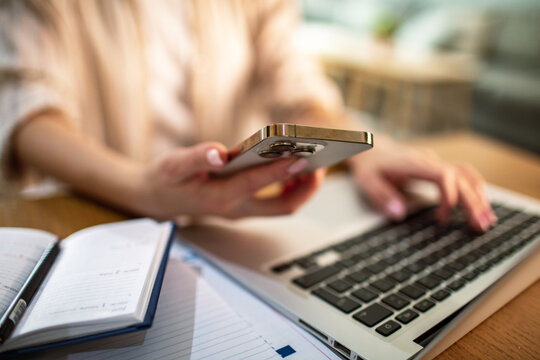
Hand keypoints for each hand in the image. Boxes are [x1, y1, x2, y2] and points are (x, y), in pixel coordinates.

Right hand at [136, 142, 324, 219]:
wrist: (157, 200)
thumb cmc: (165, 180)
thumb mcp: (172, 166)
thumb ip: (196, 158)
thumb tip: (220, 151)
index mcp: (218, 197)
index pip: (255, 184)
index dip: (280, 171)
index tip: (302, 156)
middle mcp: (236, 208)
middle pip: (282, 206)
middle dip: (306, 188)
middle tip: (321, 163)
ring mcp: (242, 209)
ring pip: (283, 205)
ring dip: (302, 187)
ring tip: (315, 162)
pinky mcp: (245, 205)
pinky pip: (276, 200)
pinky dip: (290, 185)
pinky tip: (295, 166)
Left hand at [348, 138, 496, 231]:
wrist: (371, 149)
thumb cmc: (369, 167)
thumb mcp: (367, 182)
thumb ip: (382, 197)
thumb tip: (399, 214)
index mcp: (413, 164)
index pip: (443, 175)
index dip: (449, 197)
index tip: (442, 220)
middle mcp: (429, 161)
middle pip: (461, 177)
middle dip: (472, 203)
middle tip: (480, 227)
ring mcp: (436, 163)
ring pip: (467, 175)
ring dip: (479, 196)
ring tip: (488, 220)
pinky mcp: (439, 168)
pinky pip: (464, 175)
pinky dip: (475, 190)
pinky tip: (482, 206)